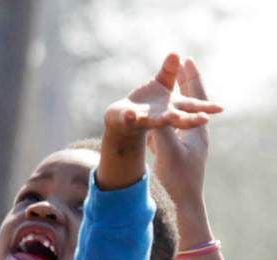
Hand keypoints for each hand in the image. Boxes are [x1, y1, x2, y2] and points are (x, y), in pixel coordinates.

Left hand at [104, 53, 220, 138]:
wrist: (122, 118)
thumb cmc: (146, 104)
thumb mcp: (160, 86)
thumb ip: (168, 72)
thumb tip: (176, 53)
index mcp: (173, 108)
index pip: (191, 107)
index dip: (205, 108)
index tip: (221, 108)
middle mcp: (162, 117)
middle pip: (179, 118)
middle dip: (190, 119)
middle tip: (205, 119)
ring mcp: (147, 120)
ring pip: (157, 122)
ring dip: (165, 119)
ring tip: (171, 116)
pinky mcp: (130, 122)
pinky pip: (130, 120)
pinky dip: (130, 118)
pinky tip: (130, 115)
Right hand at [150, 58, 211, 211]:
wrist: (185, 202)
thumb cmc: (179, 178)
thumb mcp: (167, 151)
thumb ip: (160, 130)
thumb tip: (154, 113)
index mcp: (196, 130)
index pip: (196, 96)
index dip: (190, 78)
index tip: (186, 60)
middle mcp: (195, 134)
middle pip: (191, 102)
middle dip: (186, 84)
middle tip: (181, 65)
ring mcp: (188, 145)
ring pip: (181, 115)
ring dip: (175, 100)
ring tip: (168, 87)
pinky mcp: (180, 155)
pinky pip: (172, 130)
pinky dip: (166, 119)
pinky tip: (158, 120)